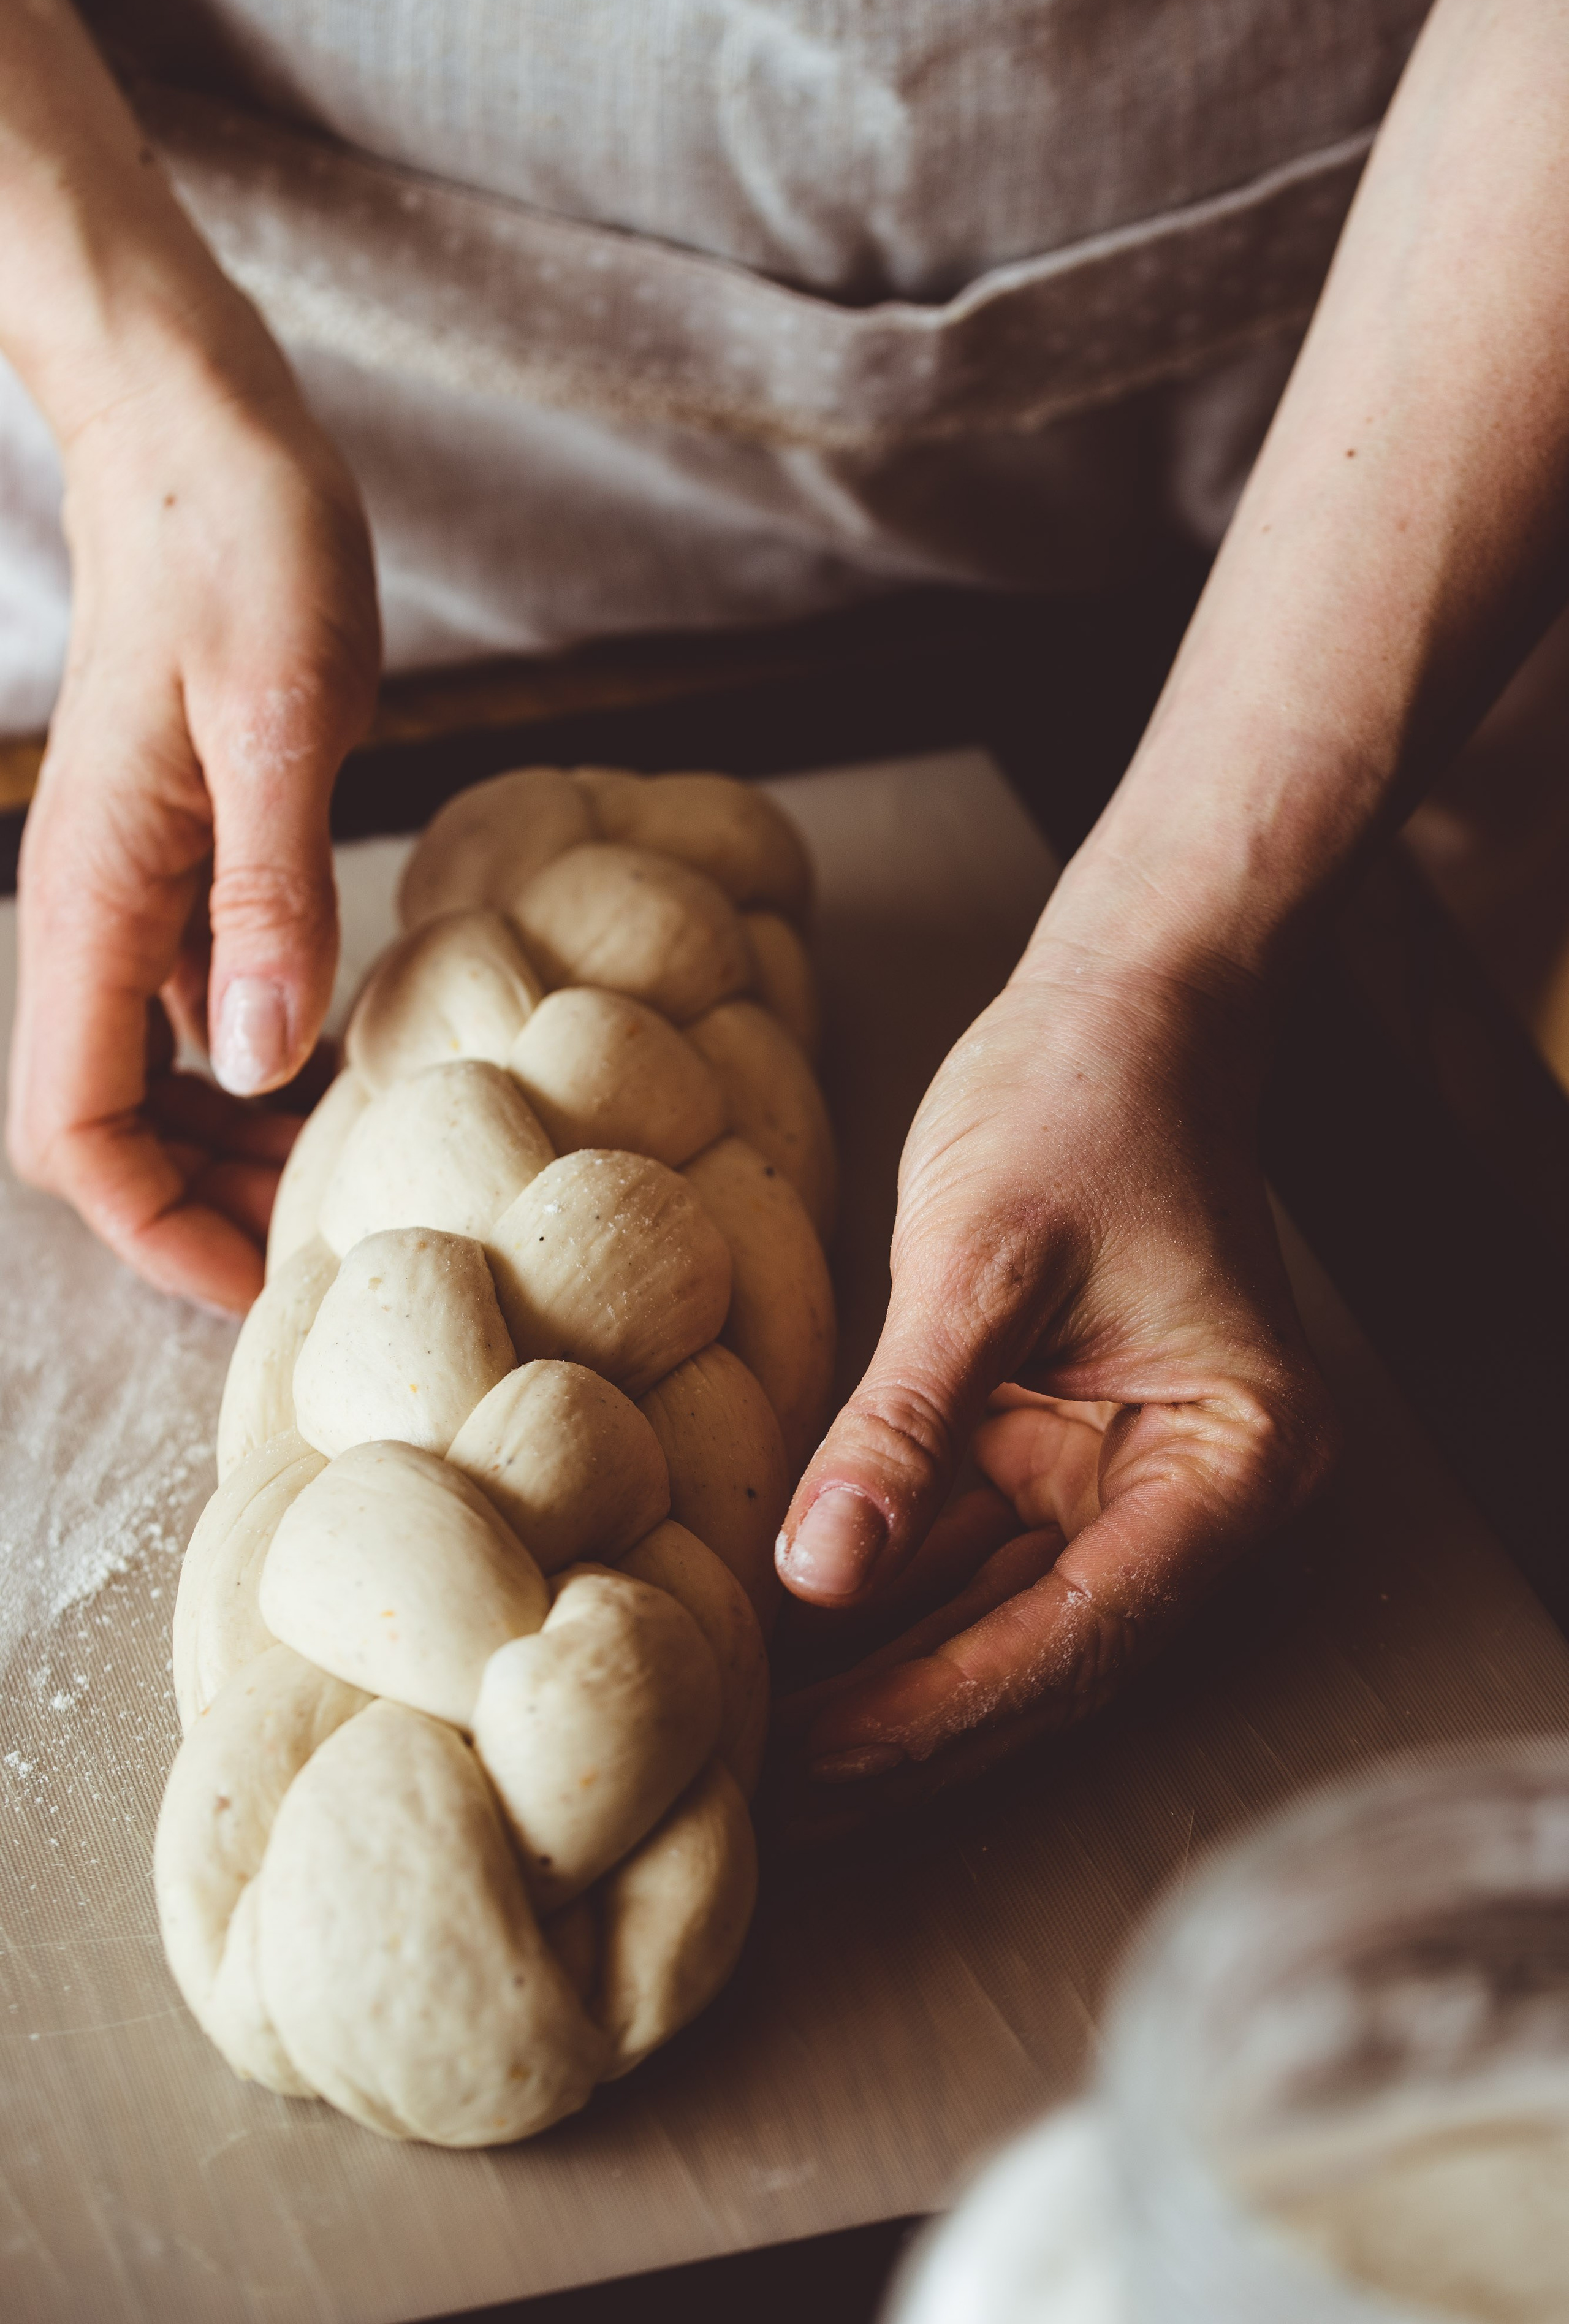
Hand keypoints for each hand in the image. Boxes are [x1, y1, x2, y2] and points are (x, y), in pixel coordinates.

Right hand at [6, 348, 379, 1310]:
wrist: (204, 431)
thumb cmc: (239, 544)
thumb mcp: (277, 717)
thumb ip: (267, 897)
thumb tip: (261, 1069)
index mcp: (94, 901)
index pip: (77, 1130)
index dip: (158, 1230)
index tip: (265, 1283)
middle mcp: (99, 912)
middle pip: (114, 1126)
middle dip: (208, 1207)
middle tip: (342, 1238)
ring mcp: (139, 888)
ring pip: (159, 1075)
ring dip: (240, 1145)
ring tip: (356, 1168)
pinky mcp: (189, 855)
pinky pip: (203, 1003)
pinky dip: (265, 1062)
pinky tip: (351, 1062)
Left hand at [772, 943, 1336, 1823]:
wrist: (1117, 1011)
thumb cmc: (1079, 1101)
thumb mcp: (983, 1254)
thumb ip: (906, 1420)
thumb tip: (821, 1574)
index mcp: (1233, 1459)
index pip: (1081, 1629)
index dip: (939, 1706)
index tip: (816, 1761)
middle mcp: (1196, 1496)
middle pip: (1041, 1655)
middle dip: (902, 1727)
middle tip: (762, 1801)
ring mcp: (1123, 1481)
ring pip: (995, 1622)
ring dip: (881, 1683)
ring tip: (753, 1751)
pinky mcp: (1052, 1452)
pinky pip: (963, 1555)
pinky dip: (880, 1602)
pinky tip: (786, 1648)